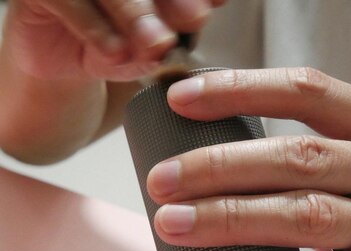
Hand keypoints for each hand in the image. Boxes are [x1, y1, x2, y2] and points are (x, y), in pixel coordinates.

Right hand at [4, 0, 225, 80]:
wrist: (60, 69)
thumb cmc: (107, 45)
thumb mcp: (144, 44)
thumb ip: (168, 29)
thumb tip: (204, 10)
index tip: (214, 4)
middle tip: (196, 20)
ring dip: (135, 15)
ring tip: (157, 45)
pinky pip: (70, 4)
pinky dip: (96, 30)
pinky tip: (117, 53)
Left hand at [147, 67, 350, 250]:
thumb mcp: (341, 166)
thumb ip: (299, 160)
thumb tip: (209, 163)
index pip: (306, 94)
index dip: (240, 92)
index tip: (179, 101)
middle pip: (297, 157)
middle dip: (219, 167)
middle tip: (161, 182)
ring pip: (305, 214)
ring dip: (231, 219)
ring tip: (173, 225)